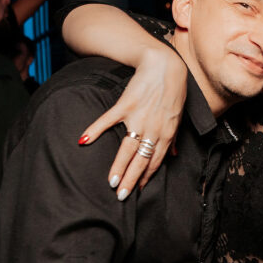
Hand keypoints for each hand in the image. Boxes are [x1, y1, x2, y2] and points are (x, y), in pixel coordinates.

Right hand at [78, 45, 186, 197]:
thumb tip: (173, 155)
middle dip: (131, 179)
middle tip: (121, 195)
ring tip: (111, 181)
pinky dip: (95, 130)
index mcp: (165, 134)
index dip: (145, 177)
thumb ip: (173, 138)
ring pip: (127, 147)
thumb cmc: (174, 92)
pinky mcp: (125, 105)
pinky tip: (84, 140)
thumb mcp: (178, 117)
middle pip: (141, 160)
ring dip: (119, 166)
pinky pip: (108, 120)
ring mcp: (138, 118)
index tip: (136, 190)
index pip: (154, 161)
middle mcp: (153, 129)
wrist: (164, 67)